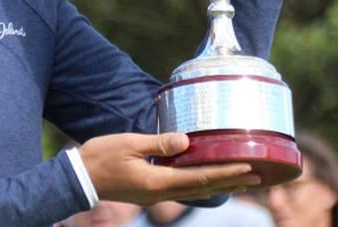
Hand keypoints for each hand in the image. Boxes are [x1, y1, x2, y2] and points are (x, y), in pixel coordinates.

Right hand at [78, 132, 261, 204]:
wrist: (78, 177)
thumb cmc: (101, 157)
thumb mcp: (128, 144)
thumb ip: (158, 144)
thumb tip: (185, 141)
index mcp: (158, 182)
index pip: (201, 177)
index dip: (226, 172)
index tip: (249, 167)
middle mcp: (161, 193)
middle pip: (204, 188)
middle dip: (231, 182)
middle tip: (258, 177)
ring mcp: (155, 196)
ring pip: (195, 192)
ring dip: (220, 186)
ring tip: (242, 182)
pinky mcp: (149, 192)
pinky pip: (183, 190)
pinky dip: (202, 186)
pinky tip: (208, 182)